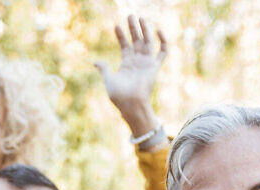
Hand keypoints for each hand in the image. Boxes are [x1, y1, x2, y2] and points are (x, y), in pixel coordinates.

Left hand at [95, 16, 166, 140]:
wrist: (131, 104)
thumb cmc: (119, 95)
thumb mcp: (109, 80)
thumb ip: (105, 69)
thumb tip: (96, 62)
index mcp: (126, 64)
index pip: (125, 45)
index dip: (121, 36)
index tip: (116, 26)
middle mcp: (137, 62)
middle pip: (136, 40)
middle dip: (133, 28)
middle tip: (130, 15)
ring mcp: (146, 63)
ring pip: (148, 42)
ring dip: (145, 29)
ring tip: (140, 17)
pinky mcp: (154, 66)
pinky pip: (163, 52)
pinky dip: (163, 41)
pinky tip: (158, 30)